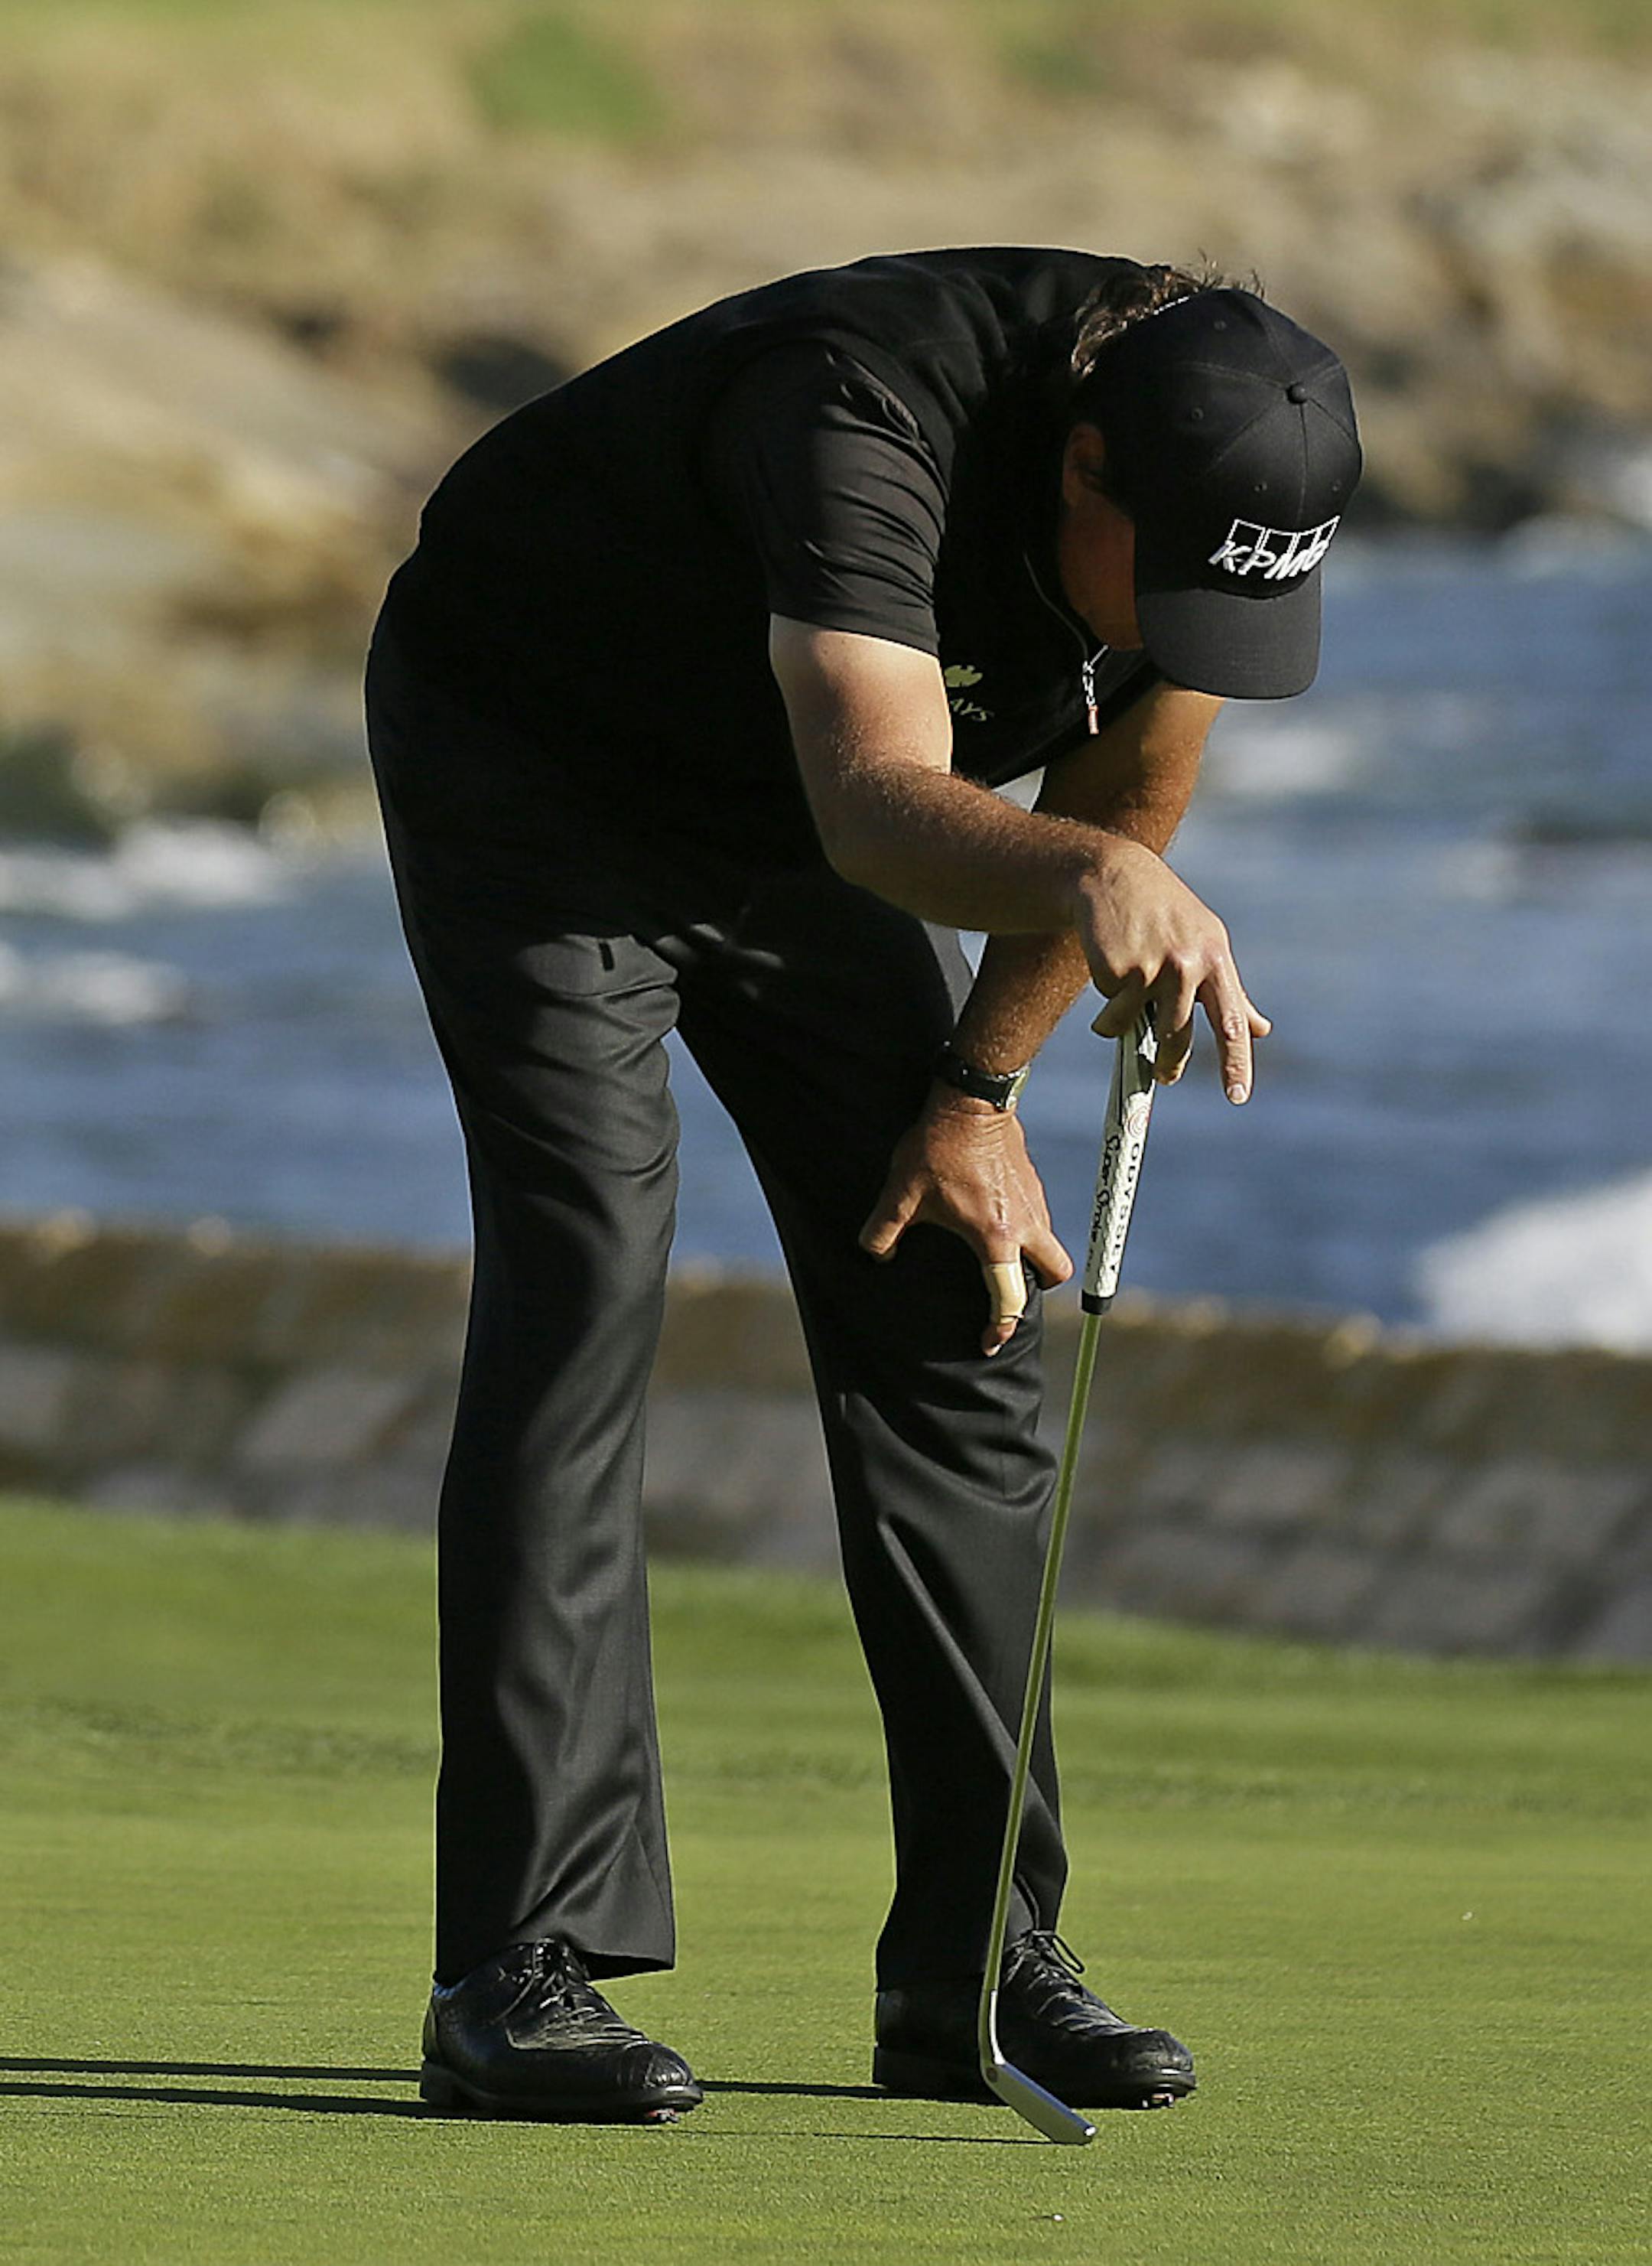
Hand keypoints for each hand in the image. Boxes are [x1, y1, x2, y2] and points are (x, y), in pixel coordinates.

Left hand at [858, 1087, 1072, 1355]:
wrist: (971, 1098)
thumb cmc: (937, 1147)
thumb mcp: (901, 1194)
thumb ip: (883, 1232)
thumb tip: (876, 1255)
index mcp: (995, 1238)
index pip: (1010, 1298)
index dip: (1000, 1326)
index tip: (989, 1341)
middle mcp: (1025, 1223)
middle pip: (1055, 1273)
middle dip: (1038, 1289)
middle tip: (1009, 1290)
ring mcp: (1034, 1200)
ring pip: (1049, 1243)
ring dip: (1031, 1256)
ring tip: (997, 1256)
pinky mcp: (1032, 1181)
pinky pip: (1038, 1218)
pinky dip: (1025, 1229)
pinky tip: (993, 1217)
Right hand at [1072, 838, 1270, 1101]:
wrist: (1113, 876)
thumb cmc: (1165, 914)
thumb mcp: (1207, 944)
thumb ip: (1230, 991)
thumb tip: (1260, 1030)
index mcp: (1216, 960)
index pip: (1231, 1022)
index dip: (1235, 1063)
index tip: (1237, 1097)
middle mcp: (1189, 964)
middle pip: (1180, 1037)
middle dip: (1170, 1065)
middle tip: (1165, 1076)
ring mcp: (1153, 967)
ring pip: (1139, 1028)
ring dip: (1126, 1031)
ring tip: (1117, 1014)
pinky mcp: (1119, 970)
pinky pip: (1112, 1015)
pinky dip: (1106, 1008)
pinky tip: (1107, 971)